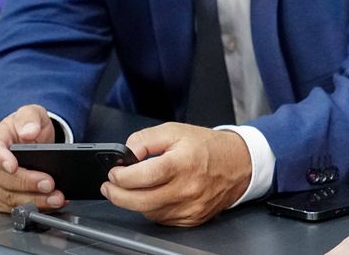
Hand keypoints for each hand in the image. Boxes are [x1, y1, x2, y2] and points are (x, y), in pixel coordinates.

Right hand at [0, 104, 64, 212]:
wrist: (28, 139)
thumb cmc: (25, 127)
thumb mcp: (31, 114)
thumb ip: (30, 118)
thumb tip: (29, 130)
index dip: (1, 159)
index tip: (13, 166)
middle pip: (2, 179)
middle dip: (27, 183)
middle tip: (49, 184)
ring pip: (8, 197)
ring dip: (33, 200)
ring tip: (54, 197)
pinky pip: (12, 208)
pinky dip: (33, 207)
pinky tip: (49, 203)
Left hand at [103, 123, 251, 225]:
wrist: (238, 164)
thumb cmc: (207, 147)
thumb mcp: (174, 131)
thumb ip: (145, 139)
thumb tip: (126, 154)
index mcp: (182, 163)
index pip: (143, 176)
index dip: (121, 176)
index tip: (114, 173)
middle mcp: (187, 188)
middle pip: (140, 201)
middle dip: (117, 195)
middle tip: (110, 187)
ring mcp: (190, 207)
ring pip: (149, 212)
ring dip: (135, 202)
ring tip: (135, 188)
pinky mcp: (192, 218)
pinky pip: (162, 219)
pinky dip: (153, 208)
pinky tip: (155, 195)